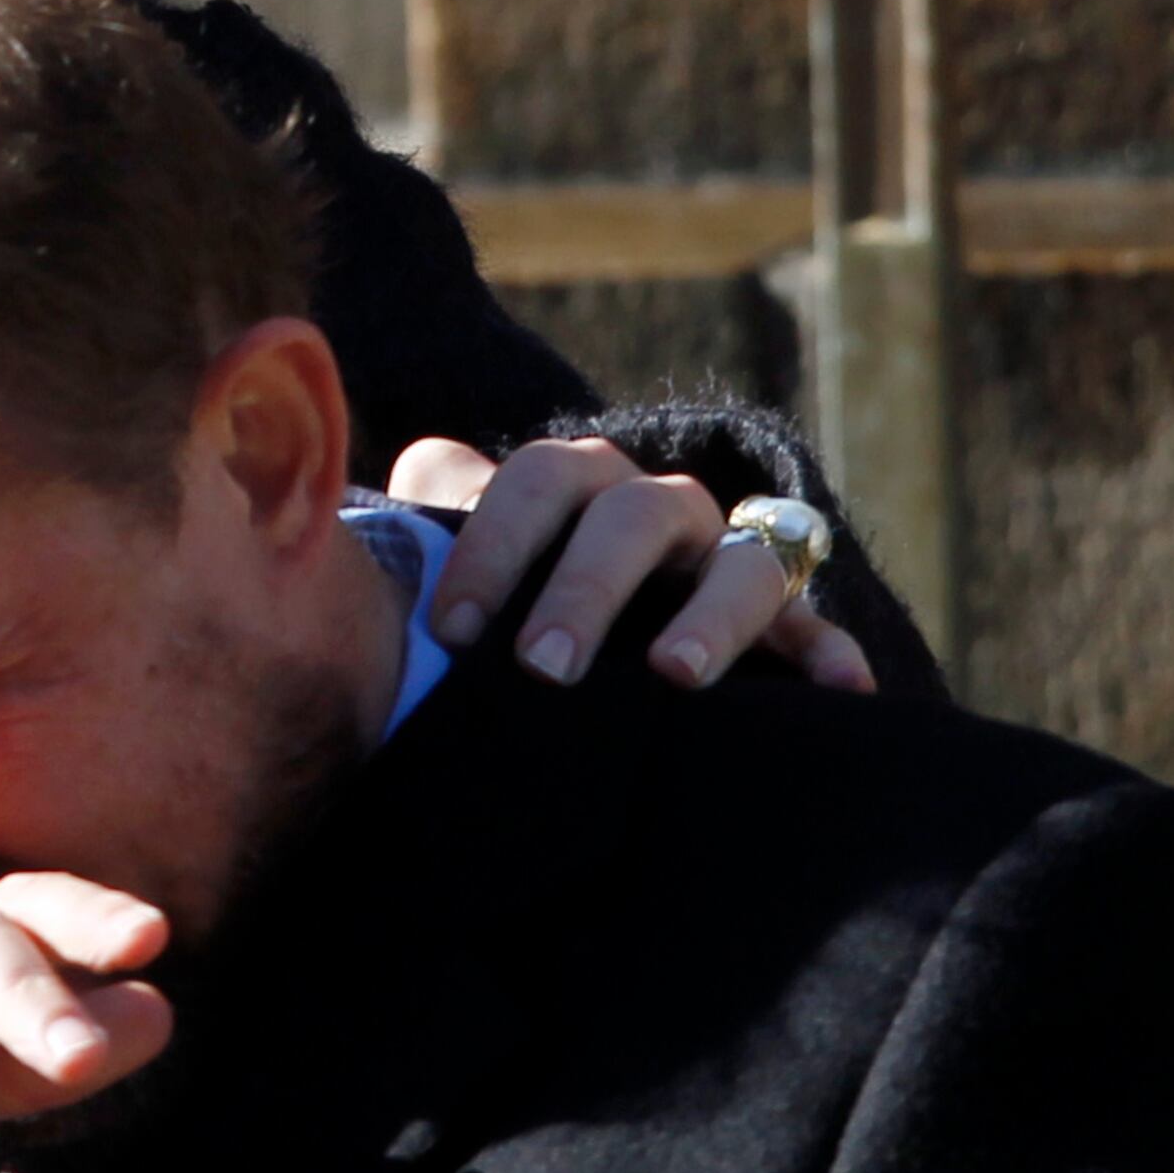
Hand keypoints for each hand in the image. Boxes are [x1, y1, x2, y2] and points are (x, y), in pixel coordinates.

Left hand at [394, 438, 874, 695]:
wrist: (568, 626)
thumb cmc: (498, 592)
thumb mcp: (450, 553)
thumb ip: (408, 526)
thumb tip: (331, 496)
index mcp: (572, 482)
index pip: (535, 479)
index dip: (495, 544)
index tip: (456, 628)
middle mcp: (655, 507)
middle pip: (632, 515)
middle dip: (586, 588)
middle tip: (543, 667)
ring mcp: (725, 558)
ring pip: (745, 558)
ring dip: (714, 611)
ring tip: (674, 675)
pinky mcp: (785, 621)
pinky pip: (818, 628)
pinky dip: (830, 655)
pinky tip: (841, 693)